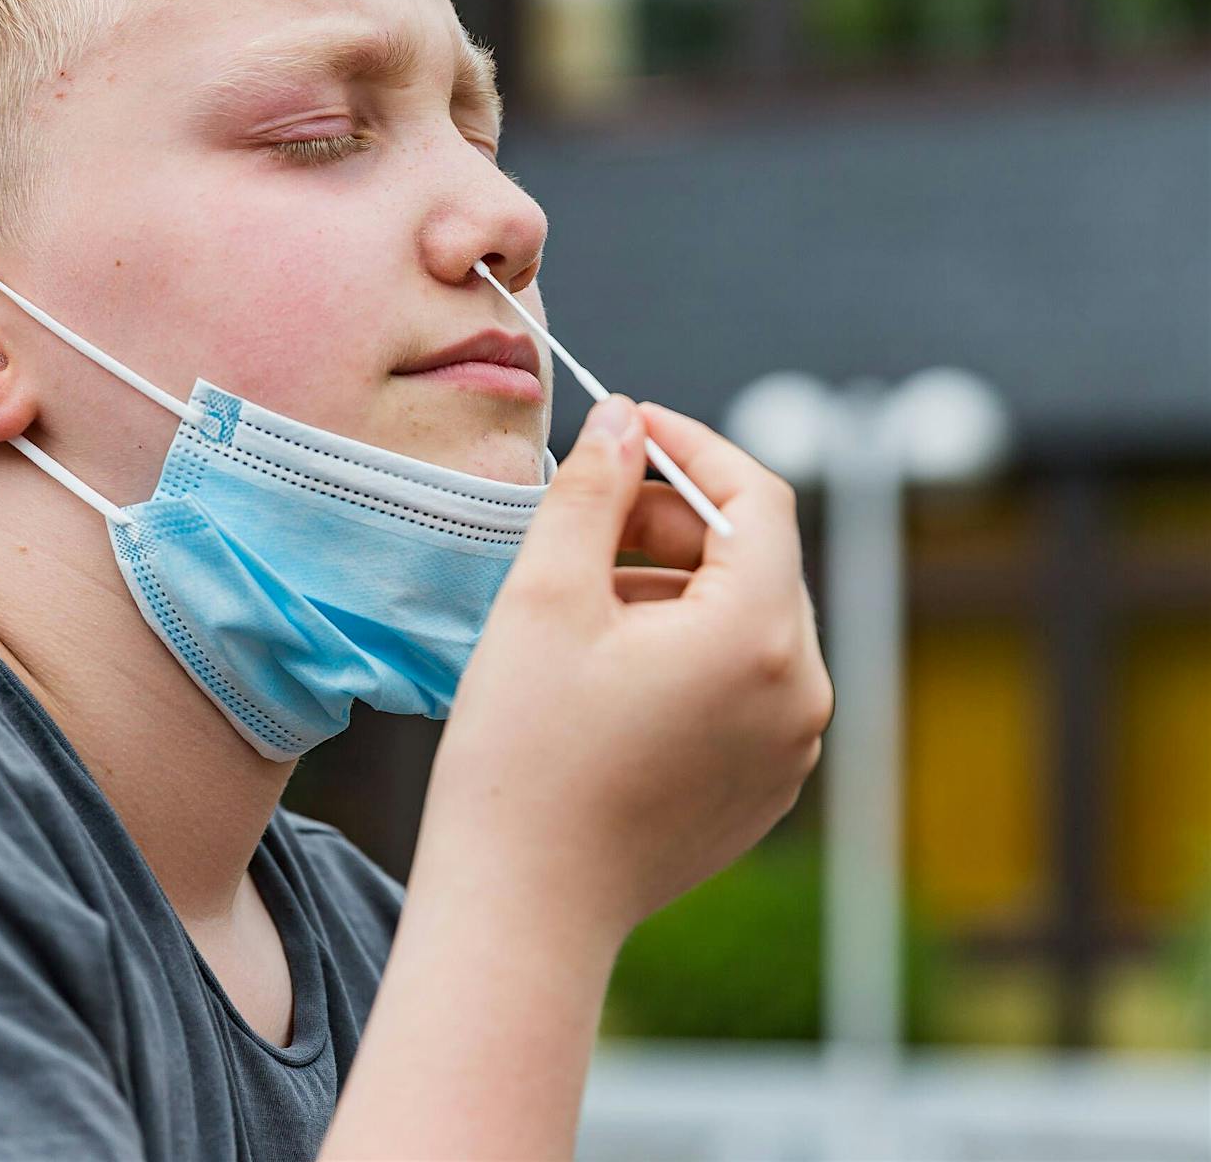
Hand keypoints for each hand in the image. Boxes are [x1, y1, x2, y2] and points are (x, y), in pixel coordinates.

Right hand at [430, 394, 833, 939]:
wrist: (524, 907)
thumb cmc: (525, 754)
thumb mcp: (546, 596)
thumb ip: (592, 490)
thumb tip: (620, 419)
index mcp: (760, 635)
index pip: (757, 496)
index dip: (690, 445)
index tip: (625, 424)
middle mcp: (802, 691)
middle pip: (755, 556)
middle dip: (672, 517)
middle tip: (584, 513)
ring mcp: (791, 747)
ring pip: (747, 617)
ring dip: (672, 582)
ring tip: (580, 600)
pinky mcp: (764, 784)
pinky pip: (743, 679)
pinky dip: (686, 644)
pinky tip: (605, 664)